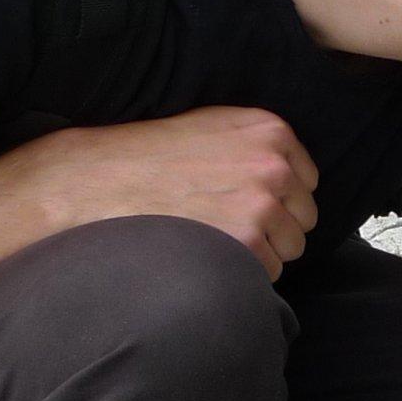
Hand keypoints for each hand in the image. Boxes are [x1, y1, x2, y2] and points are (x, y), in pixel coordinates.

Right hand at [25, 106, 317, 278]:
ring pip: (289, 250)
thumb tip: (294, 179)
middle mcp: (275, 164)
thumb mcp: (210, 126)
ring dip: (258, 253)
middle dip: (273, 229)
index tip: (241, 201)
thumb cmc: (147, 157)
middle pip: (303, 219)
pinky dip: (239, 273)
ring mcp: (262, 203)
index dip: (277, 199)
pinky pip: (265, 274)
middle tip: (221, 224)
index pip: (306, 182)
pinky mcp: (245, 241)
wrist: (95, 182)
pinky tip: (203, 253)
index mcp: (271, 131)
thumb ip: (257, 145)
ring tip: (210, 237)